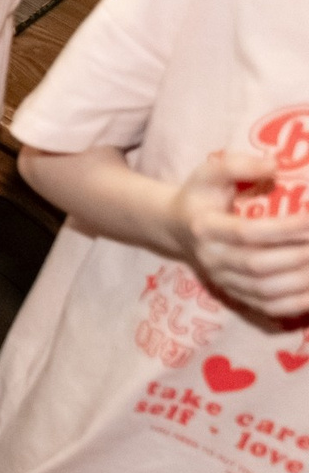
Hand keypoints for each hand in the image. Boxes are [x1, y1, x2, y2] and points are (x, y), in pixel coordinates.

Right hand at [172, 151, 308, 321]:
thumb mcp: (210, 172)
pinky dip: (294, 304)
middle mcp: (210, 258)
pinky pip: (265, 306)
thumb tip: (273, 166)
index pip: (247, 233)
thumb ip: (238, 165)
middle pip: (258, 264)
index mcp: (204, 227)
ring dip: (301, 281)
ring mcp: (221, 279)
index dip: (284, 229)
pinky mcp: (232, 293)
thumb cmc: (202, 195)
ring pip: (264, 289)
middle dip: (299, 255)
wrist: (177, 227)